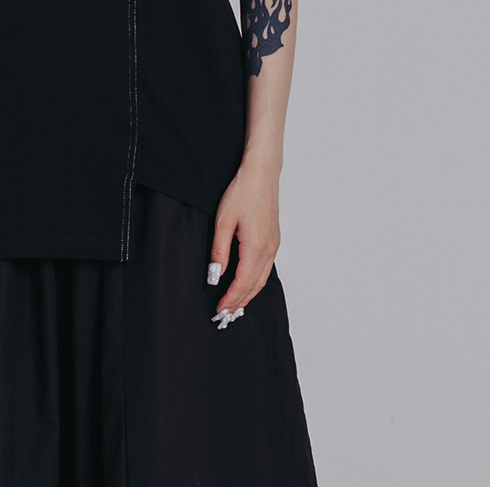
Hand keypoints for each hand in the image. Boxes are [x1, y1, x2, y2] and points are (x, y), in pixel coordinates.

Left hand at [209, 159, 280, 323]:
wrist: (262, 173)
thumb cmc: (242, 191)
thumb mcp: (223, 220)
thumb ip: (219, 250)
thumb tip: (215, 274)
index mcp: (256, 247)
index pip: (242, 283)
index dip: (230, 299)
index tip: (219, 310)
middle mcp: (269, 250)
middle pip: (254, 286)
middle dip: (240, 302)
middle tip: (225, 315)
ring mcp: (274, 245)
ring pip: (262, 279)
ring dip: (248, 294)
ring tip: (234, 305)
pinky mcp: (274, 240)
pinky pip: (266, 269)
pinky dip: (256, 282)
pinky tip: (247, 284)